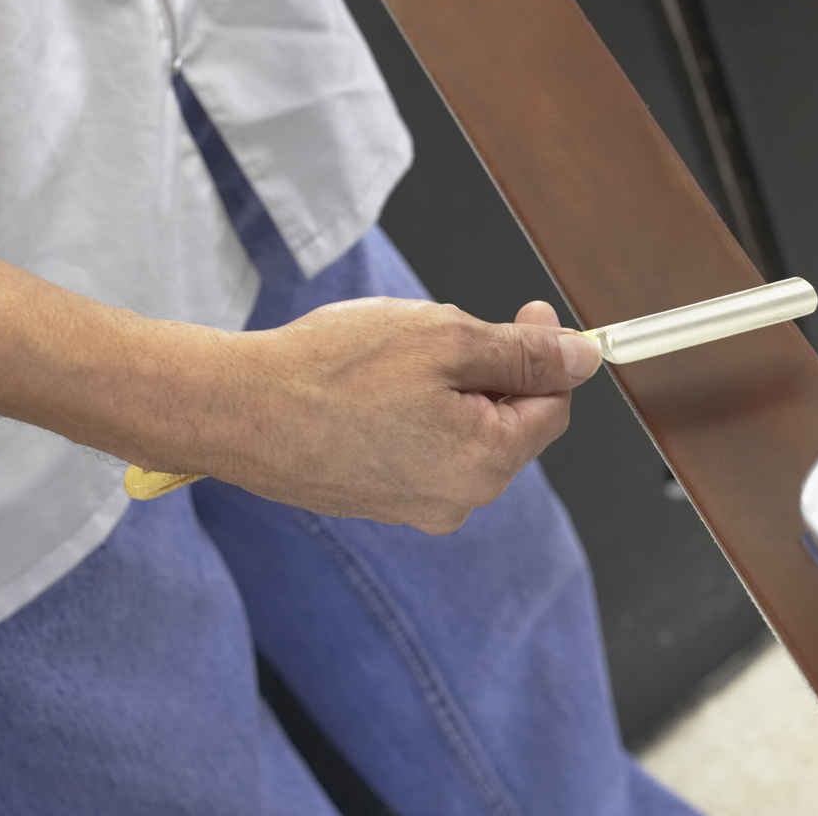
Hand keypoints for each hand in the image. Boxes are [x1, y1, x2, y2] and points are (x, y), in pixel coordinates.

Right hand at [141, 298, 600, 533]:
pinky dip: (411, 409)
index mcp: (485, 464)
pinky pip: (421, 446)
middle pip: (508, 421)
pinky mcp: (377, 499)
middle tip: (440, 329)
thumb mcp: (445, 339)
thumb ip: (523, 354)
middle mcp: (456, 500)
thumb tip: (583, 360)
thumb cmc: (331, 371)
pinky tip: (368, 385)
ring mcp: (413, 506)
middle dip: (488, 368)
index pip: (552, 407)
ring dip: (447, 385)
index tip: (527, 312)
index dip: (547, 354)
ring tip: (393, 356)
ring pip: (463, 430)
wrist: (234, 409)